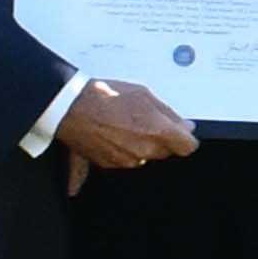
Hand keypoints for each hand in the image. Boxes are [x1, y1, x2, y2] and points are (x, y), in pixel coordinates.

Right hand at [61, 79, 197, 170]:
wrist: (70, 106)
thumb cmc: (104, 96)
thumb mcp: (144, 94)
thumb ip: (169, 114)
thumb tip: (185, 126)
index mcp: (157, 134)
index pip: (187, 147)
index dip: (185, 138)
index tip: (182, 132)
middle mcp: (143, 152)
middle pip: (164, 151)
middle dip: (161, 138)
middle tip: (145, 118)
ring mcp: (125, 160)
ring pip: (143, 155)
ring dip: (139, 143)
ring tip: (124, 122)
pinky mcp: (108, 164)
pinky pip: (122, 158)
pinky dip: (119, 149)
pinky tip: (111, 135)